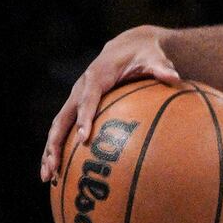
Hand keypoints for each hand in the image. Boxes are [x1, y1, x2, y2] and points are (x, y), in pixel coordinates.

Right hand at [43, 28, 181, 181]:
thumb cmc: (144, 54)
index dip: (84, 117)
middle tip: (55, 165)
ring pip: (58, 126)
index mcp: (96, 76)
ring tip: (47, 176)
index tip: (83, 139)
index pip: (88, 98)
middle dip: (56, 141)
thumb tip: (174, 77)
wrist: (128, 46)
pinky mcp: (77, 106)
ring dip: (50, 150)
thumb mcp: (155, 58)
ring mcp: (76, 98)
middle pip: (64, 117)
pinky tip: (58, 172)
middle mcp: (80, 88)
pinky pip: (64, 128)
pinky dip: (58, 148)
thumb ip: (162, 68)